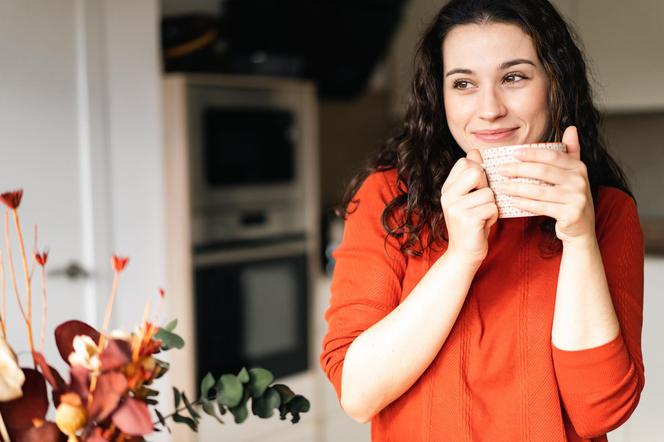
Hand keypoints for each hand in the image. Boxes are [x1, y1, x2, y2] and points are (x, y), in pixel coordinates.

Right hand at [440, 149, 498, 263]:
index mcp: (447, 187)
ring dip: (492, 205)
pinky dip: (493, 216)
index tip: (477, 188)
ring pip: (488, 192)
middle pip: (476, 172)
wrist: (464, 253)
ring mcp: (455, 207)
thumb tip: (476, 151)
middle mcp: (447, 195)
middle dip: (486, 186)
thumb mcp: (470, 197)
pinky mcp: (467, 219)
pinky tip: (484, 223)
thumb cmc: (472, 223)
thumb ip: (472, 175)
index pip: (466, 162)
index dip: (478, 172)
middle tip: (480, 202)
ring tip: (482, 216)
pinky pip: (492, 207)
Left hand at [495, 126, 595, 245]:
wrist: (581, 229)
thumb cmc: (571, 198)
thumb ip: (572, 152)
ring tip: (501, 186)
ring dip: (516, 188)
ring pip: (539, 190)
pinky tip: (512, 201)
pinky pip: (541, 207)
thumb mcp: (574, 175)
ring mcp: (577, 198)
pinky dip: (525, 203)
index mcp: (579, 167)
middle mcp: (580, 181)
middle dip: (518, 169)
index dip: (532, 153)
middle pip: (543, 172)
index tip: (513, 153)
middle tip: (500, 169)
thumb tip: (571, 128)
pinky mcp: (571, 214)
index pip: (552, 156)